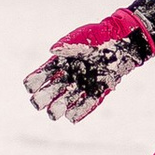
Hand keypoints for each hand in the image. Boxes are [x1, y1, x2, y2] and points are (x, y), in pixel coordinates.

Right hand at [24, 6, 154, 120]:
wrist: (123, 42)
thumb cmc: (100, 36)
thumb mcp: (83, 37)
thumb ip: (68, 44)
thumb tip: (52, 51)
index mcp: (61, 63)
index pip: (42, 75)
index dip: (35, 81)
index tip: (31, 87)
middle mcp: (69, 76)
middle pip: (51, 91)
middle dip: (43, 98)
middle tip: (38, 104)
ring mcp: (83, 85)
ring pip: (67, 100)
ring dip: (59, 107)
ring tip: (54, 113)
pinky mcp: (97, 92)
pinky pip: (87, 104)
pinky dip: (80, 111)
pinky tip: (71, 118)